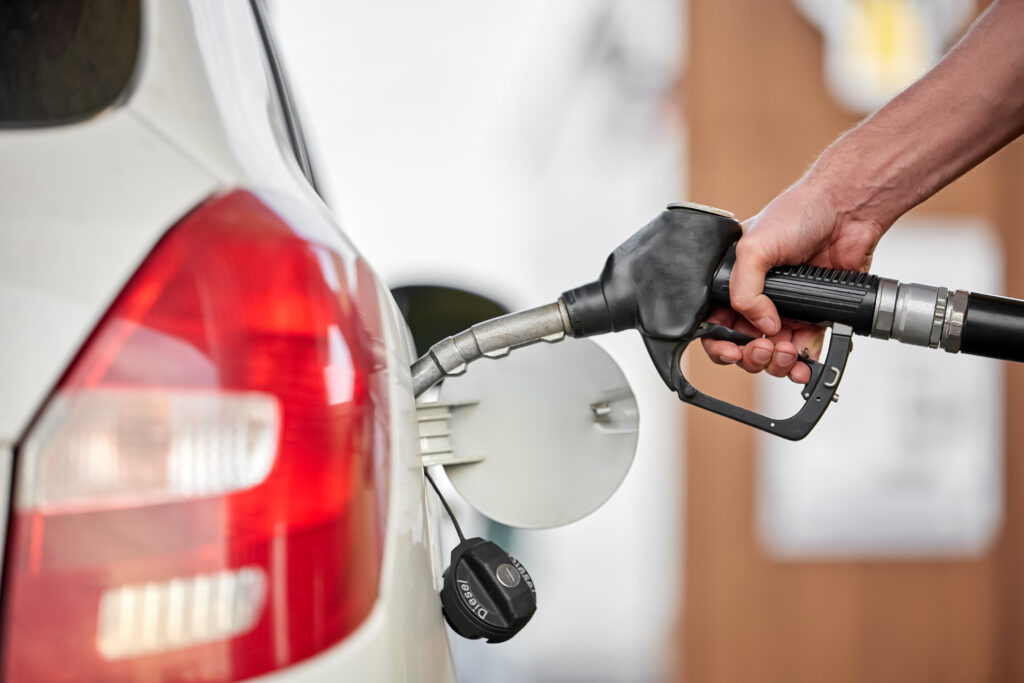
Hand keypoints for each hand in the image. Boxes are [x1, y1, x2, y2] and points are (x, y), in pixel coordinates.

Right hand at [701, 177, 887, 382]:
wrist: (846, 212)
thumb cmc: (798, 213)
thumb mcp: (753, 247)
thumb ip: (744, 290)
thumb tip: (762, 325)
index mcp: (734, 282)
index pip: (716, 323)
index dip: (720, 342)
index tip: (731, 350)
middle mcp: (758, 298)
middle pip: (743, 345)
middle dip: (751, 355)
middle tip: (763, 347)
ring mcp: (786, 310)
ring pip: (772, 353)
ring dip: (776, 362)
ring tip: (786, 351)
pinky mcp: (814, 316)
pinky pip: (804, 350)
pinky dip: (803, 364)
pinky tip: (803, 364)